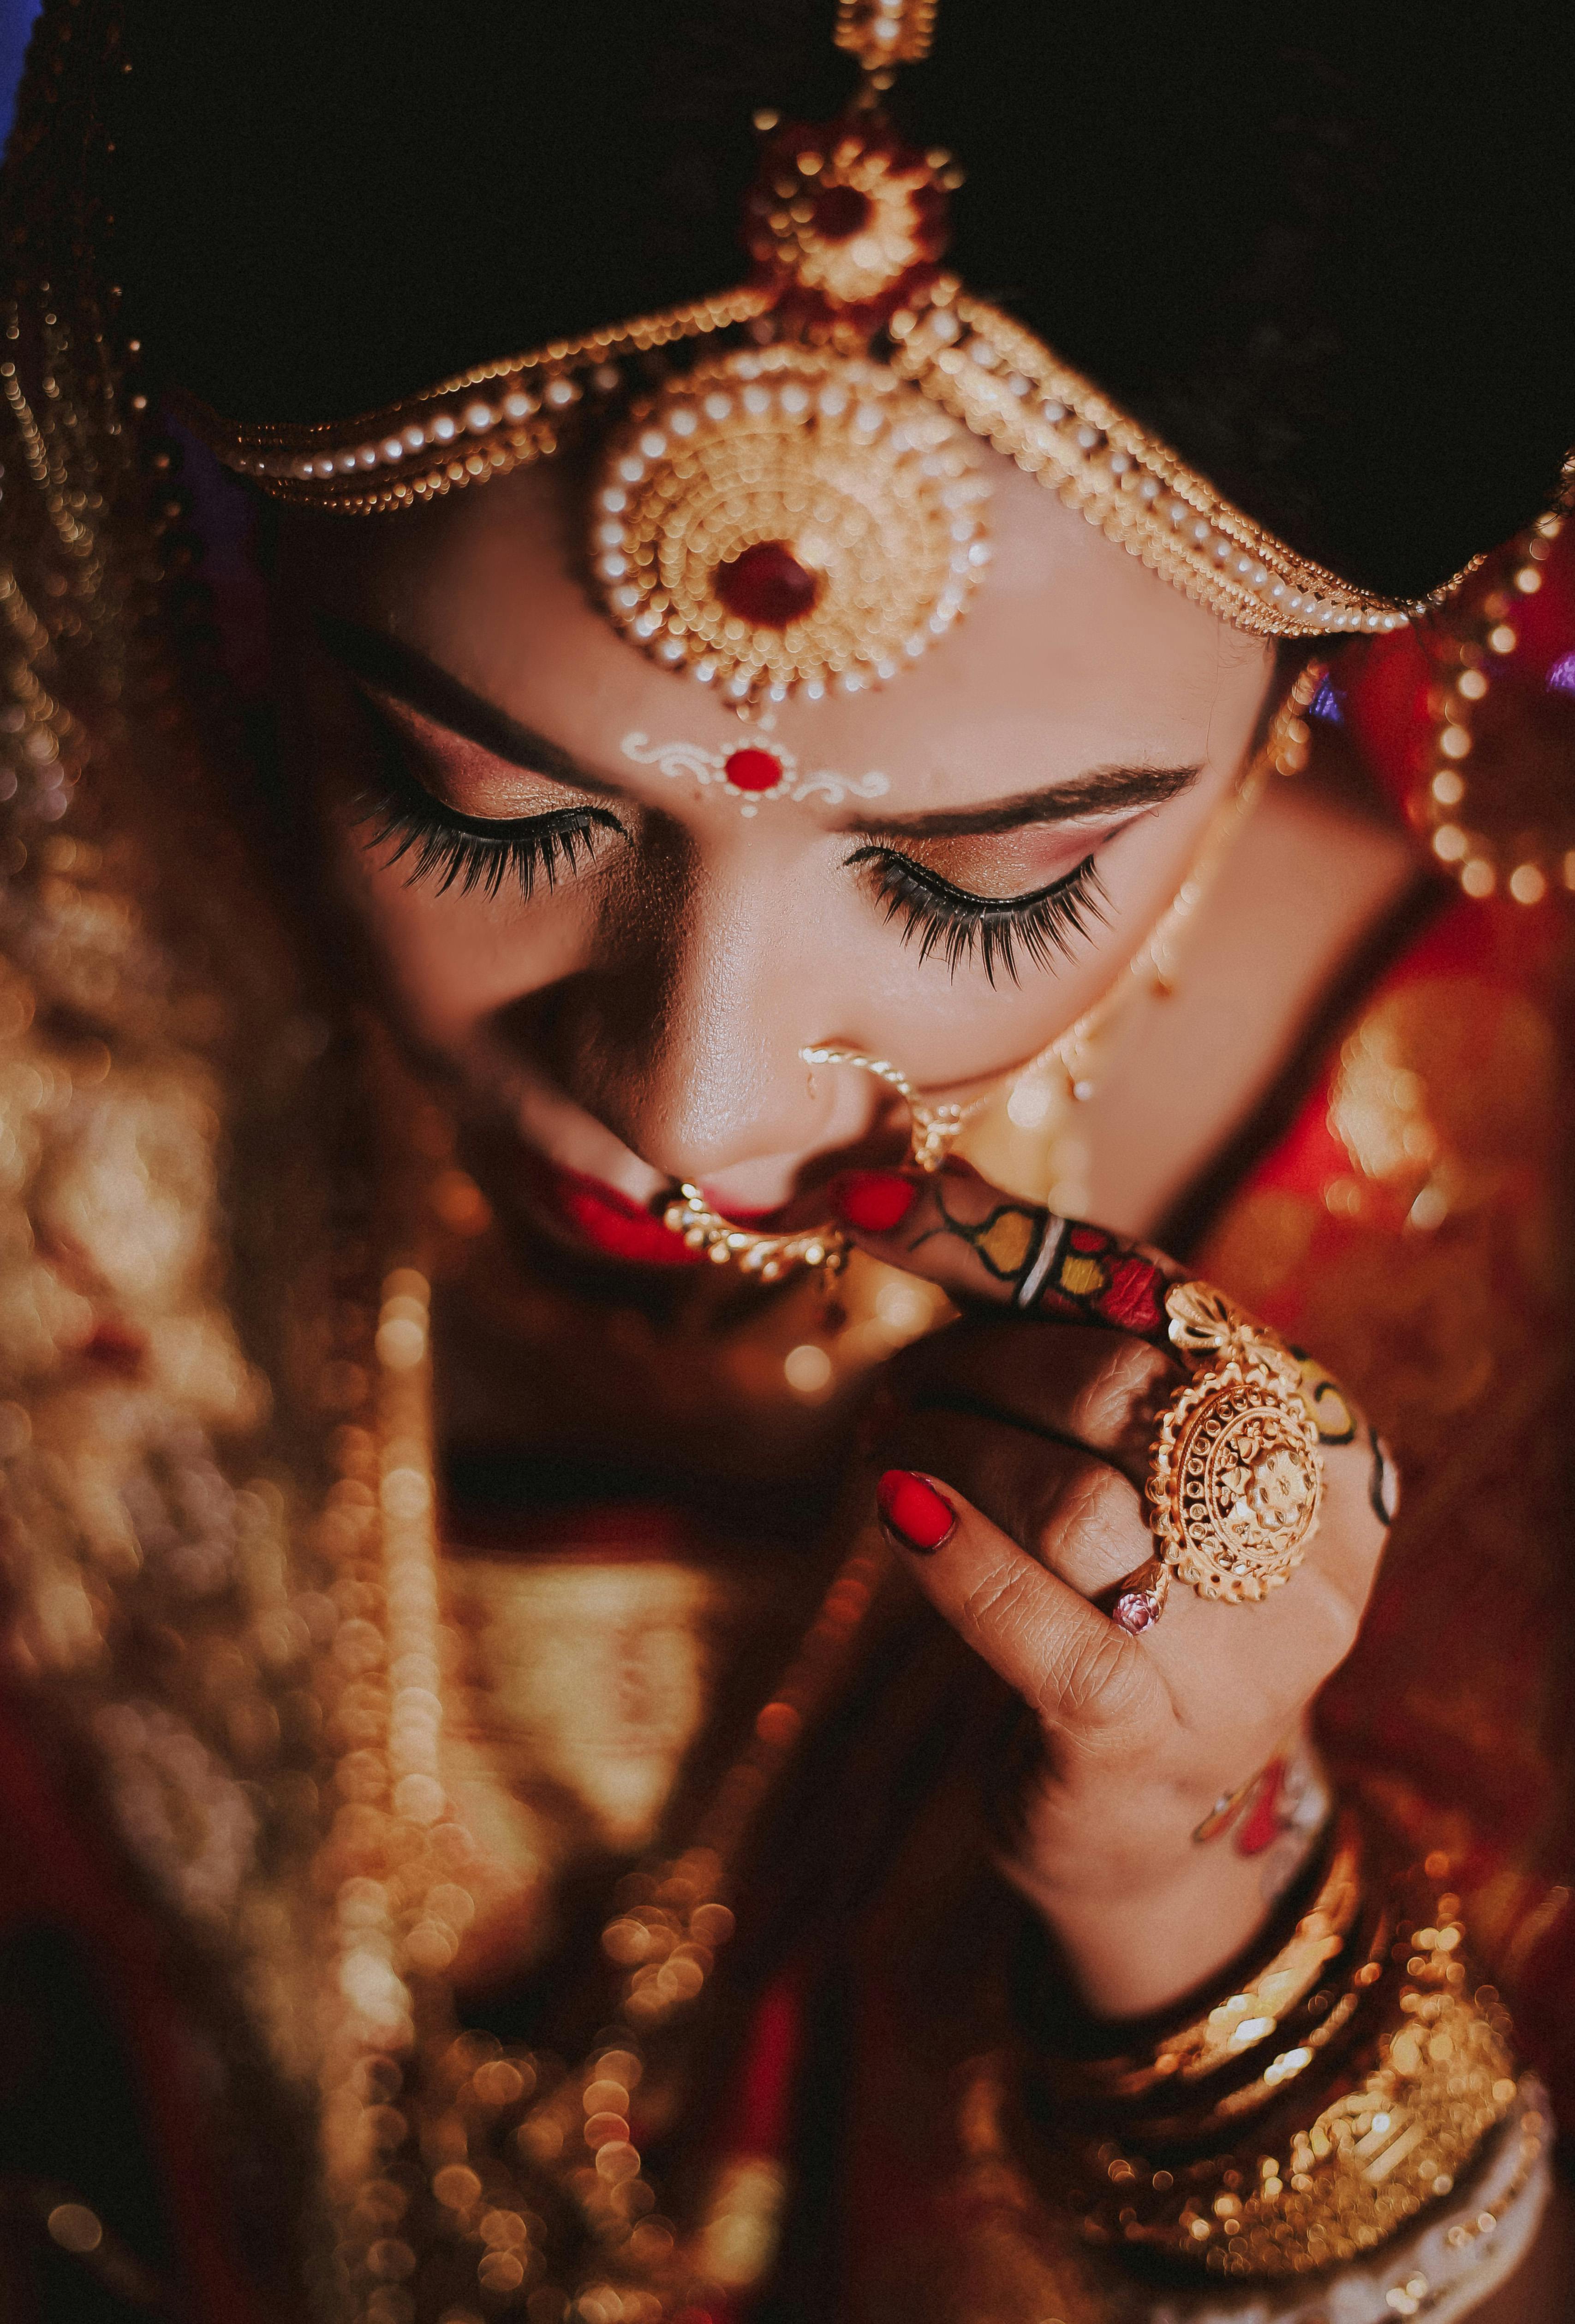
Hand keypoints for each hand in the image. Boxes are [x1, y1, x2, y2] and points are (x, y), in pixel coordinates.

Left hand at [831, 1161, 1393, 2017]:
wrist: (1143, 1835)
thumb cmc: (1122, 1606)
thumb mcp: (1119, 1461)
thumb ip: (1043, 1331)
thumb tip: (905, 1186)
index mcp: (1325, 1444)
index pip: (1162, 1295)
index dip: (1009, 1241)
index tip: (876, 1202)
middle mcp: (1312, 1546)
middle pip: (1125, 1386)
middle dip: (980, 1363)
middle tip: (897, 1385)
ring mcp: (1246, 1659)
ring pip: (1080, 1500)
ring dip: (950, 1449)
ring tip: (885, 1447)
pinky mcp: (1150, 1748)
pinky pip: (1044, 1628)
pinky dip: (956, 1556)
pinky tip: (893, 1509)